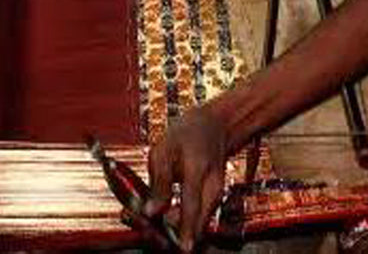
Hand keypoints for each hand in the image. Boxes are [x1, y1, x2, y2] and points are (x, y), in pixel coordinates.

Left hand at [144, 106, 228, 251]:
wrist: (214, 126)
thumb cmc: (185, 135)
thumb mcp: (164, 149)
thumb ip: (158, 182)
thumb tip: (150, 212)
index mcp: (197, 170)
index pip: (191, 205)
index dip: (185, 227)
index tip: (182, 247)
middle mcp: (212, 186)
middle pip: (199, 221)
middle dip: (181, 234)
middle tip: (163, 239)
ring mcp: (217, 194)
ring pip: (201, 222)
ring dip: (183, 230)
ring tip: (165, 227)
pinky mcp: (215, 200)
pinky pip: (201, 217)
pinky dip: (188, 223)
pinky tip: (174, 221)